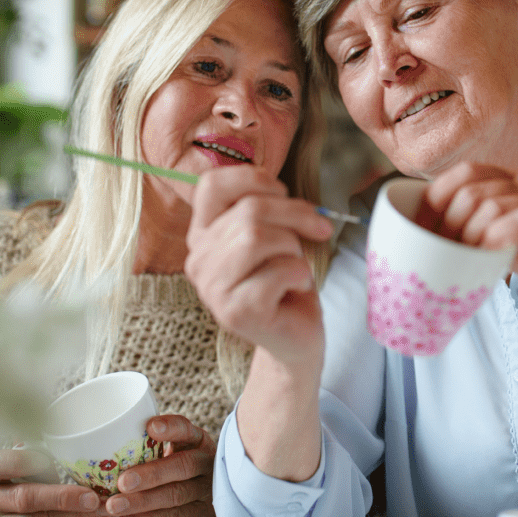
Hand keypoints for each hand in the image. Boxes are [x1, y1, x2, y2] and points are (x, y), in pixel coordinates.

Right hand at [0, 447, 105, 516]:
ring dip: (76, 516)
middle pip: (26, 500)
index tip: (49, 461)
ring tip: (101, 507)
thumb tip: (68, 437)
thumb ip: (39, 444)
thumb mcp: (25, 452)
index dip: (23, 462)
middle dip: (63, 498)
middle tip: (91, 496)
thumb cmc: (25, 471)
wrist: (11, 507)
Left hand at [105, 415, 216, 516]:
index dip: (171, 428)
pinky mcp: (200, 513)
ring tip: (115, 505)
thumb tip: (109, 439)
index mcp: (197, 440)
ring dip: (143, 502)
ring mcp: (206, 489)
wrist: (213, 494)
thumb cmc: (182, 464)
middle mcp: (206, 462)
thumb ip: (153, 444)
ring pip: (175, 495)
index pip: (187, 430)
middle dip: (152, 475)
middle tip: (123, 481)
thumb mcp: (178, 448)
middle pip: (183, 466)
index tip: (150, 427)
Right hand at [185, 165, 331, 370]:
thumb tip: (282, 191)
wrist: (295, 337)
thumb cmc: (286, 280)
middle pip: (247, 211)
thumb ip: (268, 207)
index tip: (284, 195)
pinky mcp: (235, 313)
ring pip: (257, 237)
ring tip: (297, 263)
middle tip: (318, 229)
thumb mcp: (276, 233)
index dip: (255, 179)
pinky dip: (300, 273)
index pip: (211, 184)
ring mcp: (213, 288)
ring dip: (293, 246)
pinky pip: (277, 271)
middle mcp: (199, 259)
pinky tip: (297, 287)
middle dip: (295, 214)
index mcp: (203, 233)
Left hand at [422, 162, 517, 320]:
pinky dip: (492, 241)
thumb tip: (434, 236)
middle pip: (472, 185)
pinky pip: (515, 222)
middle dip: (446, 221)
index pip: (467, 171)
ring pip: (489, 203)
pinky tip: (488, 257)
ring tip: (465, 259)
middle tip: (440, 250)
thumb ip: (481, 230)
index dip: (436, 195)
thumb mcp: (510, 243)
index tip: (421, 226)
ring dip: (467, 235)